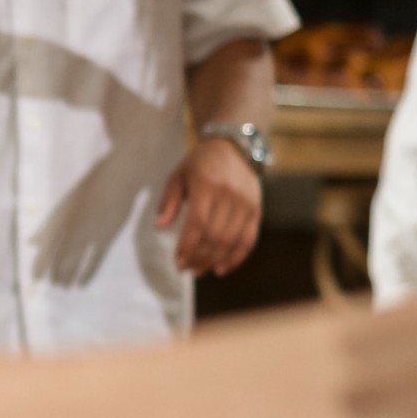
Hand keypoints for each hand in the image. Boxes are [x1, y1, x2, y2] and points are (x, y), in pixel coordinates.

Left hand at [156, 136, 262, 277]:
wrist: (235, 147)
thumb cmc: (201, 163)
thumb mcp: (178, 175)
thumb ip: (168, 201)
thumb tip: (160, 227)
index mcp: (206, 185)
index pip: (197, 224)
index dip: (188, 247)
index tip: (178, 262)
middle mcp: (229, 195)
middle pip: (214, 236)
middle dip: (199, 257)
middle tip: (187, 269)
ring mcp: (245, 204)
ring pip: (231, 241)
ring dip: (214, 260)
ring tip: (200, 270)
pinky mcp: (256, 210)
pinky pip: (248, 240)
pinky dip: (236, 258)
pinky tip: (222, 268)